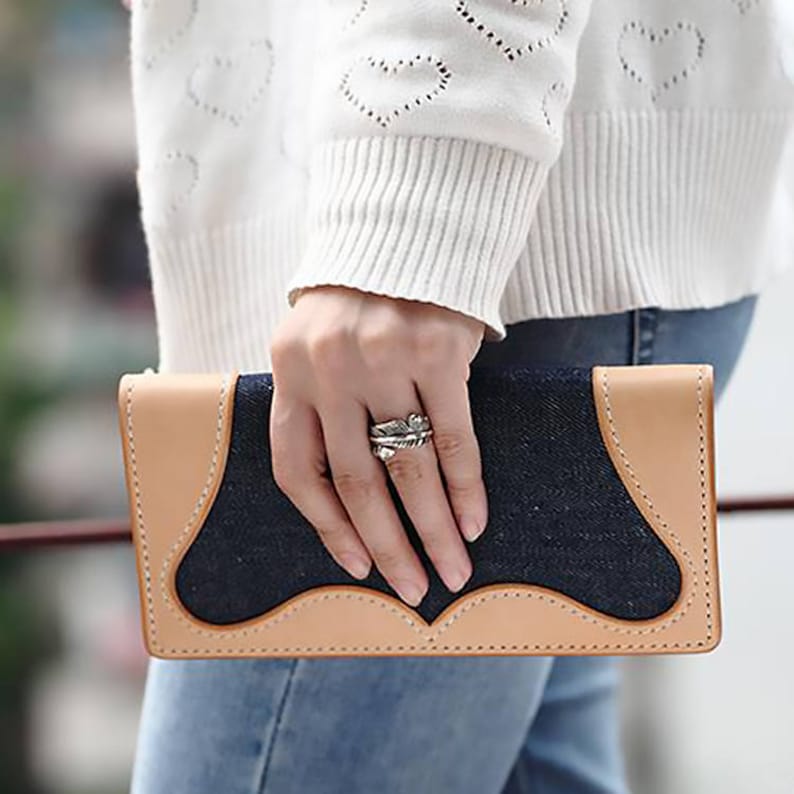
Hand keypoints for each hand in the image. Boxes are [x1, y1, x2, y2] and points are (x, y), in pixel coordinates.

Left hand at [269, 285, 487, 606]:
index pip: (297, 470)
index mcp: (289, 373)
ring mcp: (383, 360)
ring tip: (452, 572)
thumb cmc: (359, 301)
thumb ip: (322, 407)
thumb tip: (352, 497)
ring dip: (434, 529)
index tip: (357, 566)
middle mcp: (330, 370)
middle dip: (389, 546)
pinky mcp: (438, 352)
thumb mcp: (315, 345)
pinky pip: (454, 437)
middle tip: (412, 590)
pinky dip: (465, 487)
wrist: (404, 231)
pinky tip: (475, 521)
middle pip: (358, 482)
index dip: (328, 528)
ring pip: (409, 468)